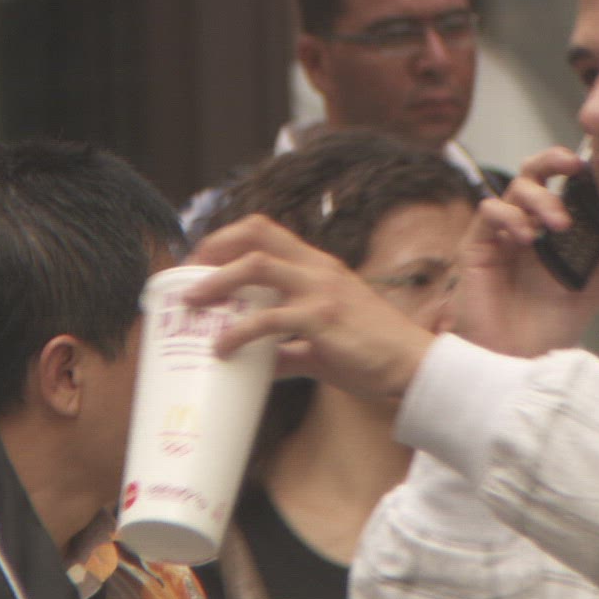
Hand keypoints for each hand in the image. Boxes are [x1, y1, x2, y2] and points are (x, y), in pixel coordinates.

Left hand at [187, 215, 437, 401]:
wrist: (412, 366)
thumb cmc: (371, 354)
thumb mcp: (322, 344)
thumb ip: (287, 350)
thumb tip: (253, 366)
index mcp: (318, 266)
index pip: (264, 231)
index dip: (225, 239)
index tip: (198, 263)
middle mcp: (317, 268)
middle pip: (255, 233)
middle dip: (213, 248)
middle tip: (187, 277)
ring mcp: (320, 290)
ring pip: (256, 266)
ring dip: (216, 281)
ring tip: (192, 303)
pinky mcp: (322, 318)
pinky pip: (269, 318)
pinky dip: (238, 331)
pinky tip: (222, 348)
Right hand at [451, 146, 598, 356]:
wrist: (521, 359)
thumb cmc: (551, 327)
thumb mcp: (592, 284)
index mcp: (553, 230)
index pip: (561, 184)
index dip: (575, 168)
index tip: (596, 166)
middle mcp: (526, 225)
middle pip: (533, 173)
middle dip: (552, 160)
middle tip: (572, 165)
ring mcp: (501, 234)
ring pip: (514, 188)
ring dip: (539, 196)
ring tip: (556, 223)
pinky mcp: (476, 246)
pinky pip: (489, 211)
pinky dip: (509, 215)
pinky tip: (526, 236)